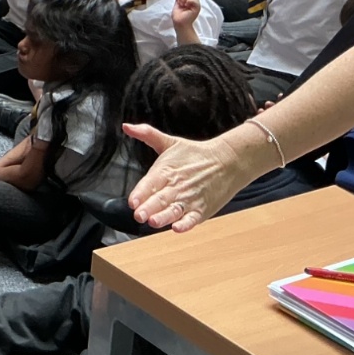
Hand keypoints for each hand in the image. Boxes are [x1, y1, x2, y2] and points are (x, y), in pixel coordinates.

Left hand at [124, 122, 253, 231]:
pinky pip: (192, 218)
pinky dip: (186, 224)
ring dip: (164, 217)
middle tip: (138, 216)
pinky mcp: (202, 210)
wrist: (227, 161)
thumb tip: (126, 126)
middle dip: (148, 208)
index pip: (150, 183)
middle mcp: (176, 186)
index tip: (132, 202)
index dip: (141, 193)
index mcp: (166, 171)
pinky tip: (177, 228)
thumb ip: (147, 134)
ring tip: (153, 222)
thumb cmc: (194, 154)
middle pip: (160, 199)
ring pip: (174, 210)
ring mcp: (189, 199)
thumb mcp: (169, 142)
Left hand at [172, 0, 199, 28]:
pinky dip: (189, 1)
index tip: (178, 1)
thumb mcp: (178, 4)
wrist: (179, 22)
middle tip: (180, 3)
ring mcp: (197, 5)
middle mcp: (194, 2)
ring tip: (183, 5)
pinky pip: (195, 0)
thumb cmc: (178, 15)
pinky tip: (186, 5)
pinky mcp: (197, 8)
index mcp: (190, 1)